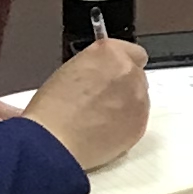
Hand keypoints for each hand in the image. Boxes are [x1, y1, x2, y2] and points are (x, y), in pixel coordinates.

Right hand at [22, 36, 150, 171]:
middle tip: (102, 100)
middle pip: (136, 75)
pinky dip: (125, 125)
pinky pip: (137, 120)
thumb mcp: (69, 72)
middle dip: (123, 86)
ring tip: (99, 119)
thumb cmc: (52, 109)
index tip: (116, 73)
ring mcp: (138, 98)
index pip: (133, 52)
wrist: (54, 140)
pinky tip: (104, 131)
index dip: (122, 64)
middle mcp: (128, 72)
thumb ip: (95, 67)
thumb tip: (100, 74)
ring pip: (139, 98)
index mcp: (110, 53)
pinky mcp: (140, 123)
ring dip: (125, 105)